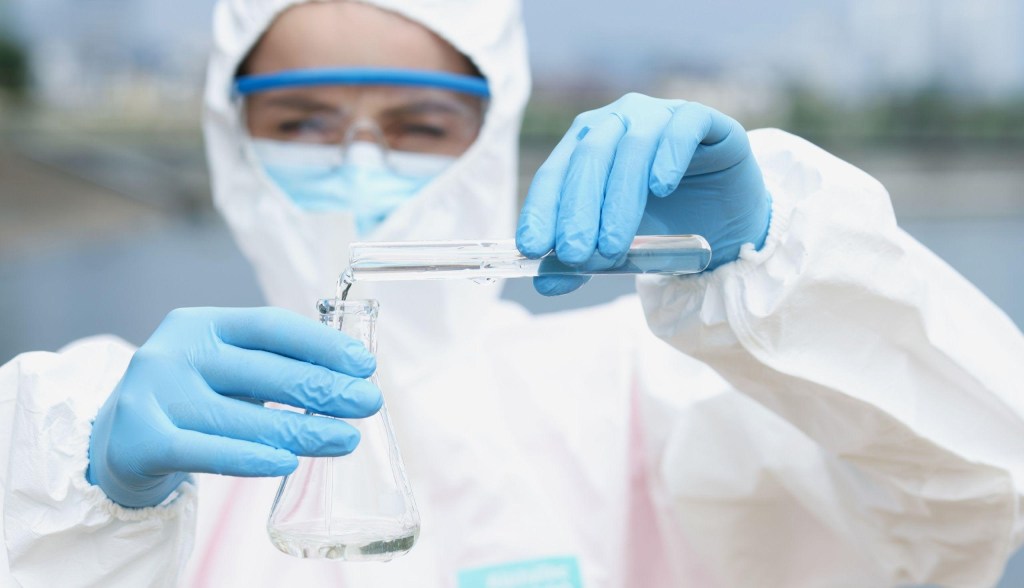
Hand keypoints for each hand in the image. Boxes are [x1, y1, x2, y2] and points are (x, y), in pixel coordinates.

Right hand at [87, 307, 381, 507]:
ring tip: (346, 439)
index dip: (322, 344)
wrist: (117, 439)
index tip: (364, 365)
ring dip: (302, 430)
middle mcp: (174, 352)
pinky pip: (208, 454)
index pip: (270, 326)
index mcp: (201, 324)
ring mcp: (154, 395)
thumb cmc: (192, 397)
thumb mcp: (225, 368)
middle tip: (368, 404)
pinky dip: (251, 459)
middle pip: (264, 372)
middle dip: (324, 389)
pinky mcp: (141, 441)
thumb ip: (273, 367)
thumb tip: (351, 381)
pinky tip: (288, 462)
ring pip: (244, 418)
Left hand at [516, 93, 770, 294]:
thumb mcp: (616, 246)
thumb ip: (580, 261)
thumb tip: (545, 282)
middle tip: (576, 255)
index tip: (533, 248)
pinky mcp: (702, 120)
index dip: (542, 210)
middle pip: (589, 157)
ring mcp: (660, 115)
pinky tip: (661, 188)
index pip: (555, 173)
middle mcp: (617, 121)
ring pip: (632, 146)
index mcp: (585, 145)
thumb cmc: (661, 224)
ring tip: (614, 246)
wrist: (724, 217)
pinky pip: (683, 128)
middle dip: (579, 209)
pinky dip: (668, 156)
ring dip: (620, 199)